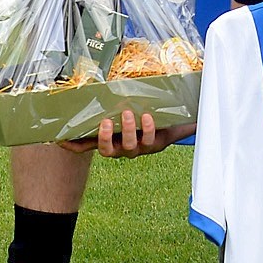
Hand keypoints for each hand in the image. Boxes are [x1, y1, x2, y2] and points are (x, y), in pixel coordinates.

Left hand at [57, 108, 193, 156]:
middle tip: (128, 113)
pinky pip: (81, 147)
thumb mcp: (172, 124)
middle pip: (127, 147)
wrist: (133, 132)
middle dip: (129, 131)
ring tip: (105, 121)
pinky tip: (58, 140)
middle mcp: (128, 149)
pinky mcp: (95, 143)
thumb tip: (204, 117)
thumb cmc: (156, 126)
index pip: (148, 142)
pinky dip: (70, 145)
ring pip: (106, 149)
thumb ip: (187, 123)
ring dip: (105, 137)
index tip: (149, 117)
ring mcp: (111, 147)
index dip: (147, 132)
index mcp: (147, 144)